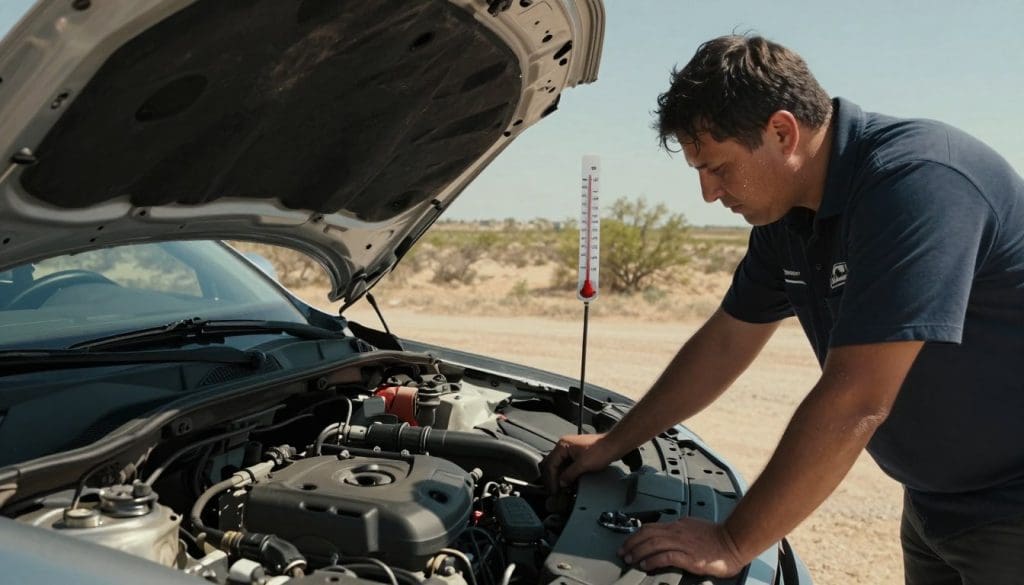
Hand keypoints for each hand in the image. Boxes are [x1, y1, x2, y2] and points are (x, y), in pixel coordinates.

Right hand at [540, 433, 612, 492]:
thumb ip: (569, 475)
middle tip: (555, 490)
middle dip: (553, 478)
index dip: (552, 479)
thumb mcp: (583, 465)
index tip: (555, 490)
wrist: (613, 445)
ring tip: (562, 488)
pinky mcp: (577, 454)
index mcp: (563, 445)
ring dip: (560, 476)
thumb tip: (562, 483)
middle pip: (552, 464)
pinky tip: (569, 481)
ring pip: (559, 465)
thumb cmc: (601, 450)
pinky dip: (566, 474)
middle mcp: (564, 446)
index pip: (551, 464)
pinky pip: (567, 465)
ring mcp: (570, 449)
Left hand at [618, 518, 745, 577]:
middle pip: (647, 534)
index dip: (636, 535)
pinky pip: (665, 556)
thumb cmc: (718, 537)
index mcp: (679, 525)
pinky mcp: (689, 556)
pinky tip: (645, 565)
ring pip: (653, 544)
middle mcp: (678, 531)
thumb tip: (668, 534)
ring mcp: (683, 543)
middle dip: (632, 543)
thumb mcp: (694, 527)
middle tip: (622, 552)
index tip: (628, 543)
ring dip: (638, 552)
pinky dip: (652, 560)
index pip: (651, 527)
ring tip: (630, 559)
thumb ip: (680, 530)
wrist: (734, 541)